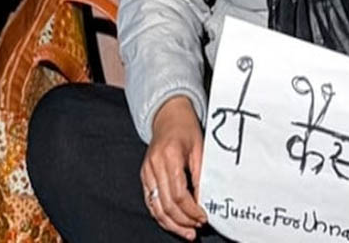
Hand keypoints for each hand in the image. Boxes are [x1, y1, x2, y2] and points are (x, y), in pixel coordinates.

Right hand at [141, 95, 207, 239]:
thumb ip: (201, 176)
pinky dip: (161, 216)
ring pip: (155, 207)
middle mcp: (154, 164)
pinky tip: (173, 223)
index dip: (192, 210)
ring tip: (187, 232)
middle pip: (166, 204)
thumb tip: (204, 202)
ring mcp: (146, 170)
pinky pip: (150, 201)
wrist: (168, 116)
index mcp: (169, 156)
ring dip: (172, 224)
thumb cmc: (186, 130)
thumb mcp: (200, 149)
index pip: (178, 194)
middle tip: (197, 228)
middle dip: (183, 221)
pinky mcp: (144, 175)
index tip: (203, 218)